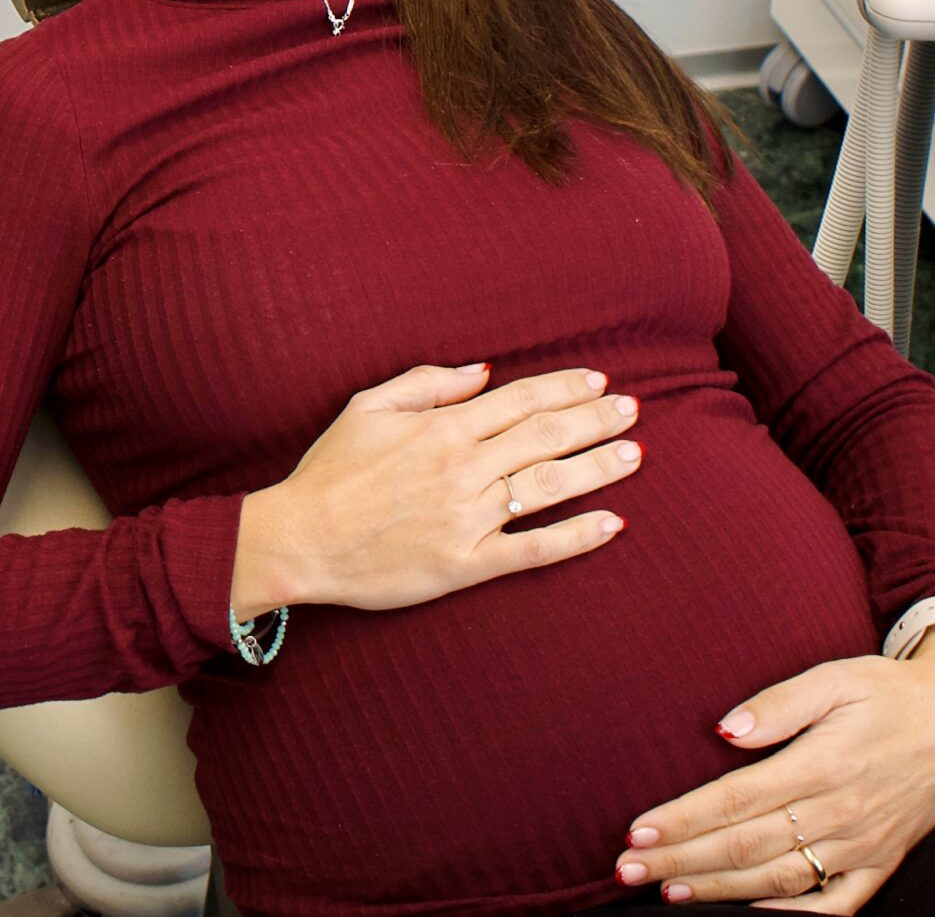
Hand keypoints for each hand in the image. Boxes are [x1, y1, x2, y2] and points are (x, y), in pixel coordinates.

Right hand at [231, 364, 641, 617]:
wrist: (301, 539)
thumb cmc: (330, 472)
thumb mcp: (367, 407)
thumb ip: (426, 383)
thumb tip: (482, 371)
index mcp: (440, 428)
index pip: (519, 400)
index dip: (564, 388)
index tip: (599, 383)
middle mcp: (462, 469)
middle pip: (545, 437)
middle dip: (594, 421)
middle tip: (633, 411)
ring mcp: (468, 518)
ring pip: (549, 486)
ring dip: (597, 468)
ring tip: (634, 454)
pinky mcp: (467, 564)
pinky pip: (534, 549)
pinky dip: (577, 536)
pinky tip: (612, 524)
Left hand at [614, 630, 934, 907]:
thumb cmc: (887, 693)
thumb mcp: (835, 678)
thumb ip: (779, 704)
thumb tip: (724, 729)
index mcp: (823, 765)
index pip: (737, 800)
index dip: (684, 818)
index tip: (638, 829)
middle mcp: (840, 813)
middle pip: (746, 846)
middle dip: (682, 860)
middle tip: (629, 868)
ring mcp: (861, 845)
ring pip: (779, 879)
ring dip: (721, 891)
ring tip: (670, 893)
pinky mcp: (881, 862)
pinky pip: (837, 905)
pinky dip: (794, 916)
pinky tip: (752, 916)